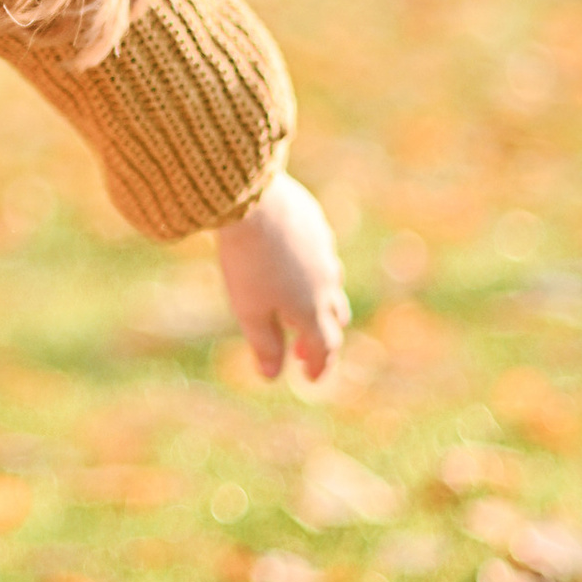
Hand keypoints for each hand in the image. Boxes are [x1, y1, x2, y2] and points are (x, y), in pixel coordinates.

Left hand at [215, 172, 349, 384]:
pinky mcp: (316, 225)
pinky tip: (292, 263)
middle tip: (300, 348)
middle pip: (334, 317)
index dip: (319, 366)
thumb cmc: (248, 262)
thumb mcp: (250, 311)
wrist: (255, 202)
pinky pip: (320, 253)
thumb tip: (273, 376)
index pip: (325, 347)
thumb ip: (265, 345)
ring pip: (330, 283)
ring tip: (296, 305)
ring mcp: (324, 252)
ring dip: (318, 301)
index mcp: (311, 309)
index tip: (310, 378)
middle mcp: (325, 282)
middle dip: (320, 336)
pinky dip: (311, 269)